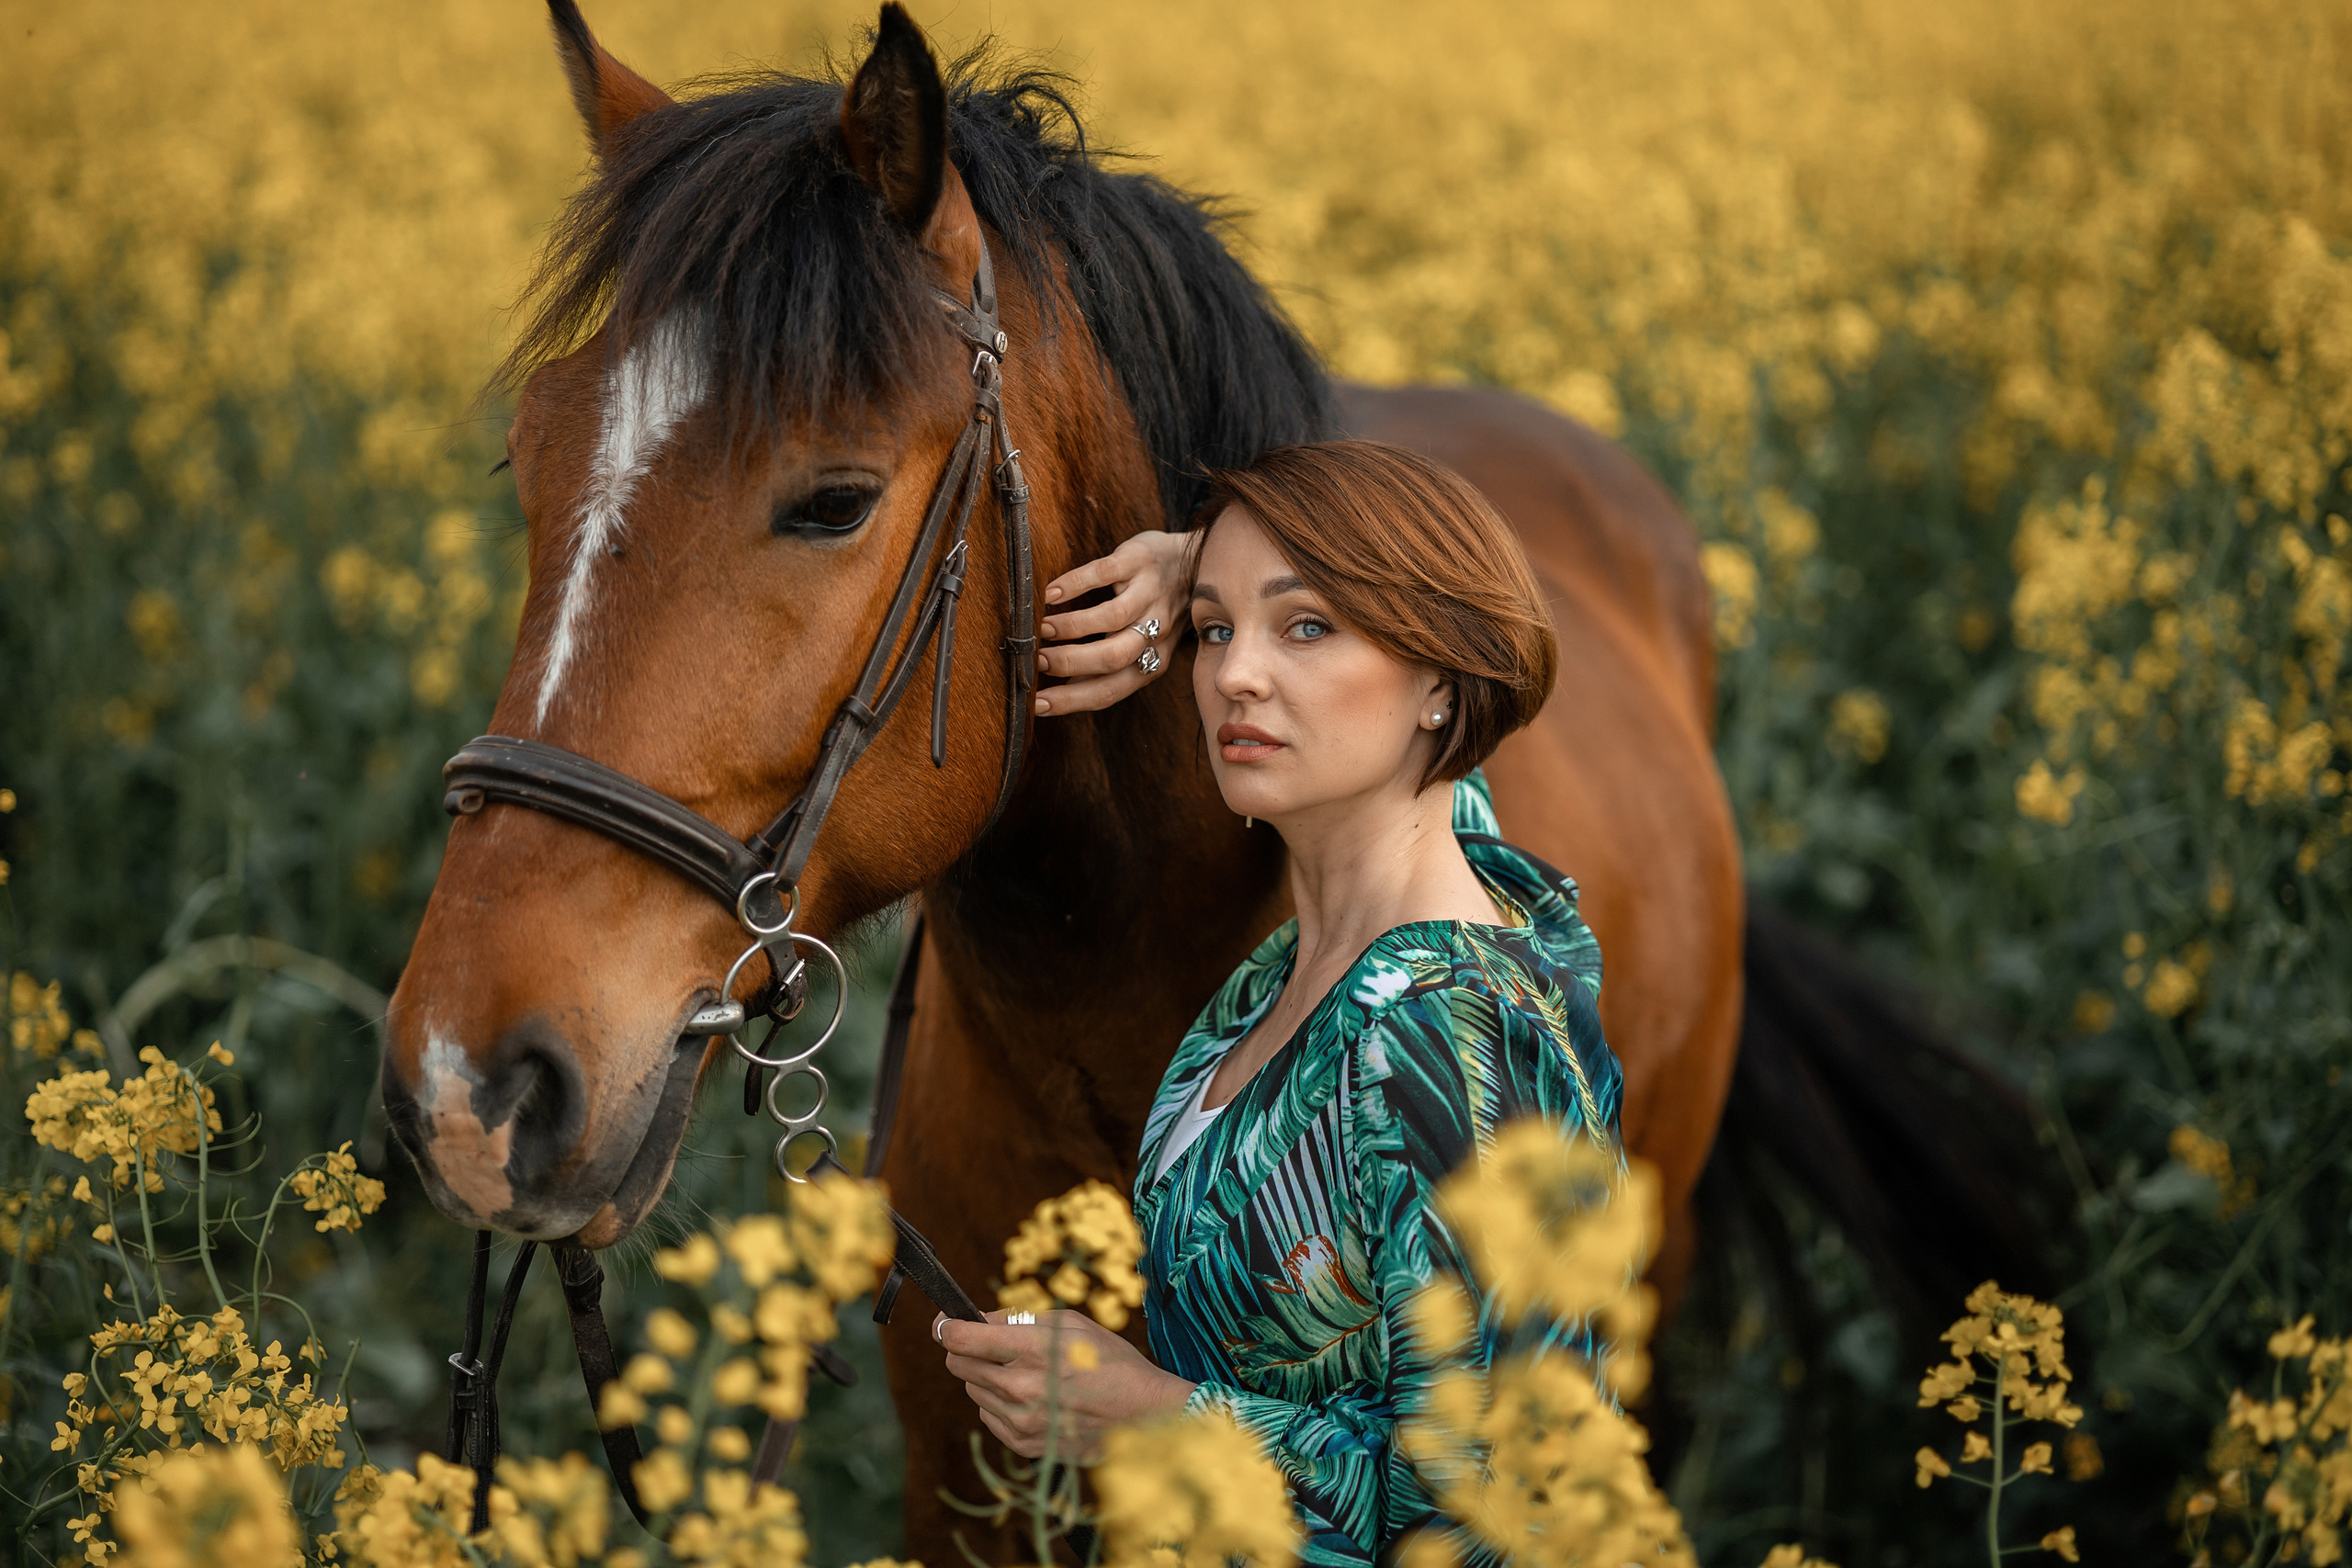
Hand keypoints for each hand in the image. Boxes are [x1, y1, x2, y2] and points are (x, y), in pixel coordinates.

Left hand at [936, 1309, 1194, 1459]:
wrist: (1143, 1416)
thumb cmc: (1111, 1362)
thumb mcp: (1071, 1323)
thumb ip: (1019, 1320)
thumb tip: (980, 1320)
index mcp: (1033, 1351)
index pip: (963, 1339)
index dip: (946, 1326)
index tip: (944, 1321)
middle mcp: (1021, 1388)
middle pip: (958, 1365)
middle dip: (965, 1349)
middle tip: (986, 1343)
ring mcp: (1020, 1421)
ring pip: (973, 1390)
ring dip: (986, 1377)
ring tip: (1022, 1372)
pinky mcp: (1024, 1443)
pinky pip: (989, 1416)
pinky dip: (999, 1403)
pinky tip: (1030, 1396)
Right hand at [1034, 529, 1191, 715]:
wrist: (1191, 567)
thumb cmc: (1154, 614)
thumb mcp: (1140, 648)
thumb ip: (1105, 671)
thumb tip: (1060, 693)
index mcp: (1151, 662)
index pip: (1109, 690)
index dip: (1071, 699)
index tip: (1037, 703)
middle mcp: (1154, 632)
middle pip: (1113, 657)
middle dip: (1070, 662)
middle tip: (1036, 660)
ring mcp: (1149, 595)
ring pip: (1112, 617)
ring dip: (1071, 625)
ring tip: (1041, 628)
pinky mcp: (1139, 561)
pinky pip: (1105, 574)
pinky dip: (1075, 585)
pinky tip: (1051, 594)